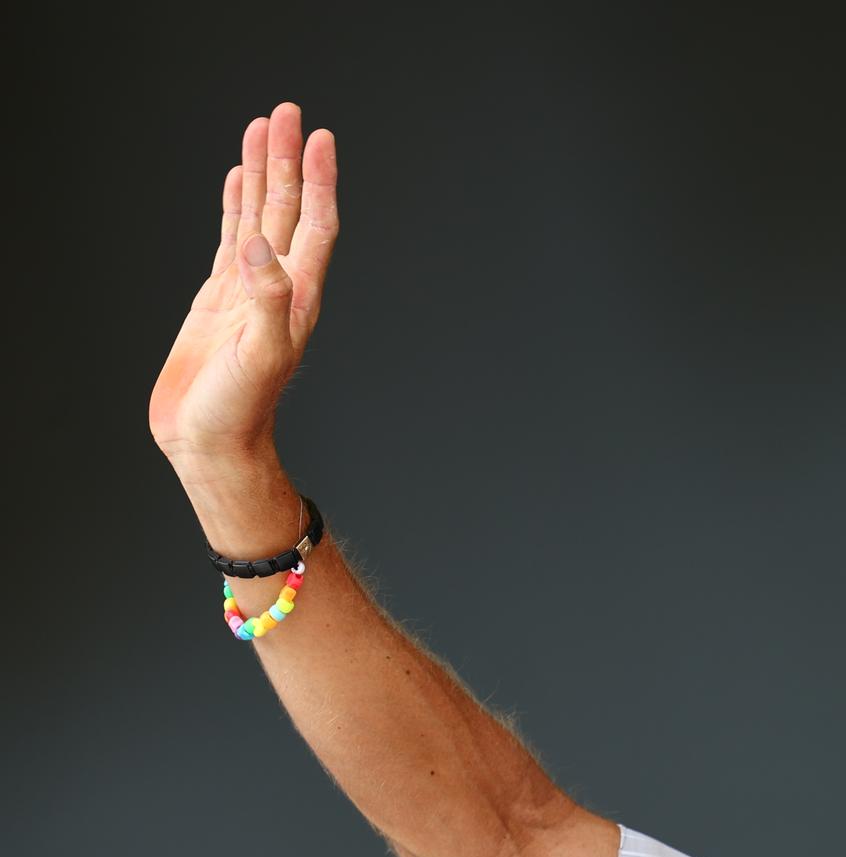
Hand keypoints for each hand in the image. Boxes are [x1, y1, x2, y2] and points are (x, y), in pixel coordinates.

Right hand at [150, 102, 339, 470]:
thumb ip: (265, 299)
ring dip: (263, 173)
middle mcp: (280, 285)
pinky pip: (231, 237)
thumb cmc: (239, 408)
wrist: (213, 441)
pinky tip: (236, 180)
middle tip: (286, 112)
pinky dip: (236, 205)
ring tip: (261, 128)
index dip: (319, 181)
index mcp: (298, 295)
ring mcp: (250, 288)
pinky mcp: (221, 297)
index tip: (318, 138)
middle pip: (289, 207)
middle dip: (287, 159)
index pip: (315, 224)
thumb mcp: (259, 353)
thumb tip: (257, 245)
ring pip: (260, 215)